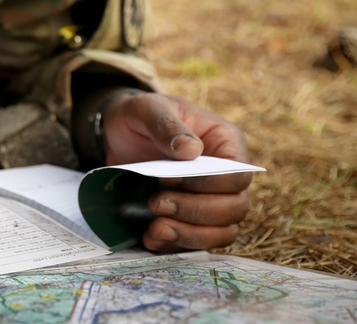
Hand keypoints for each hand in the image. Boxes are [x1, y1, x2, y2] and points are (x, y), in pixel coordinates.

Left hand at [101, 90, 251, 251]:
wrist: (119, 133)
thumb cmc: (141, 115)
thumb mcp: (148, 109)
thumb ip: (167, 126)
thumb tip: (190, 151)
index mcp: (226, 143)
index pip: (237, 174)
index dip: (208, 183)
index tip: (167, 177)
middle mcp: (225, 176)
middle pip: (235, 208)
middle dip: (196, 211)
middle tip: (156, 203)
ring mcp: (210, 200)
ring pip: (223, 232)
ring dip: (191, 235)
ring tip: (155, 228)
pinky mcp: (190, 219)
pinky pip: (197, 243)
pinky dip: (176, 246)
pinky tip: (150, 238)